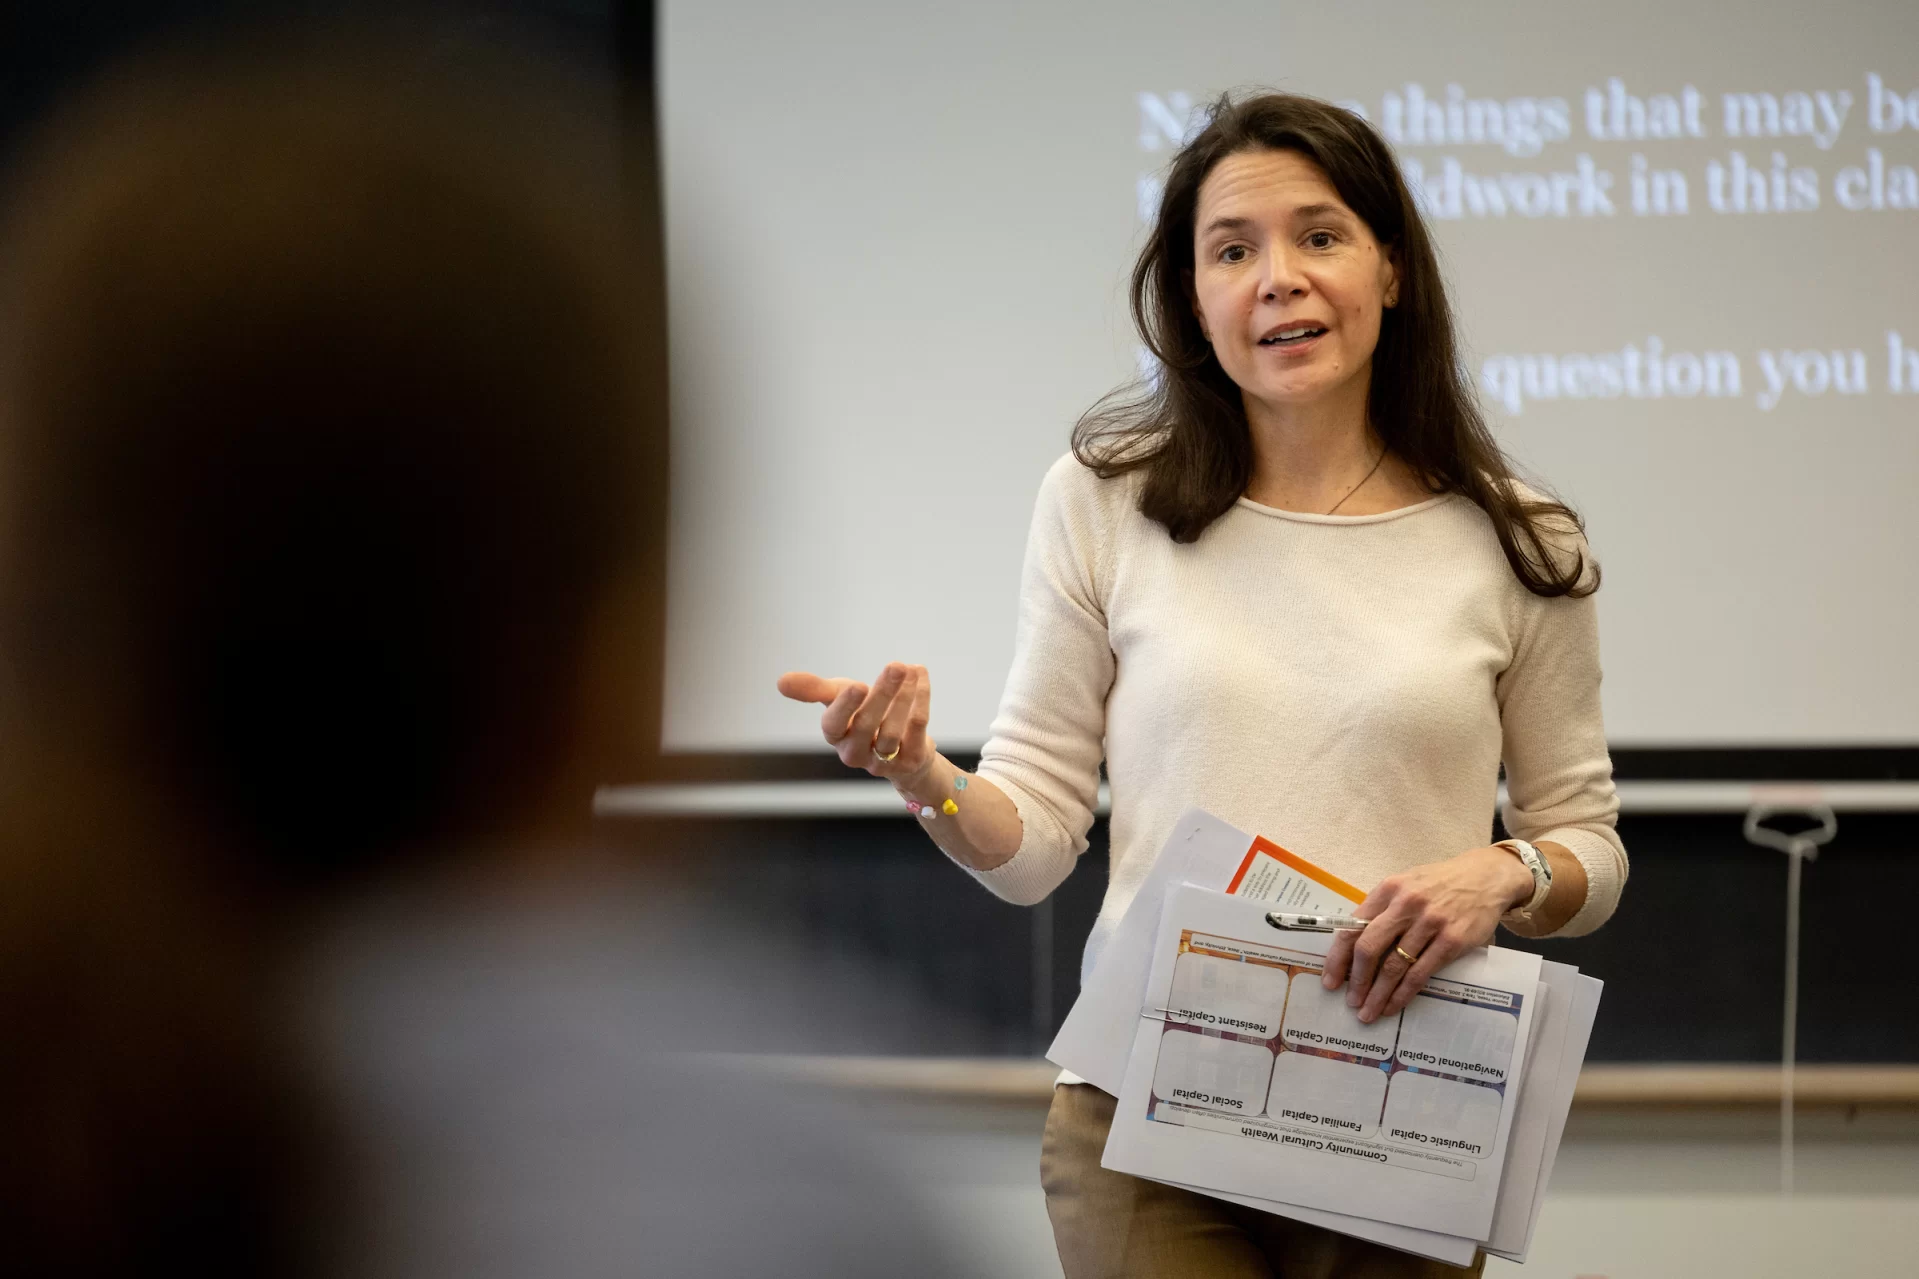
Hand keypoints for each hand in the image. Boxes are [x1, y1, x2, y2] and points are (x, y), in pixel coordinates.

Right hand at [776, 663, 935, 781]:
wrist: (901, 746)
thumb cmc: (861, 716)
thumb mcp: (837, 698)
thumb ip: (812, 689)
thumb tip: (781, 681)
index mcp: (835, 736)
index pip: (834, 725)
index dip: (845, 706)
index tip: (858, 685)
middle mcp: (856, 752)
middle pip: (867, 725)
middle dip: (882, 694)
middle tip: (895, 666)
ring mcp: (884, 760)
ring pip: (894, 731)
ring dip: (905, 697)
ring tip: (910, 669)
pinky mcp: (910, 760)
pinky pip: (917, 729)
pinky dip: (921, 699)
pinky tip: (920, 676)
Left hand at [1318, 846, 1532, 1023]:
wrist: (1486, 878)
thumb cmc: (1439, 884)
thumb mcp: (1405, 885)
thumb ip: (1382, 910)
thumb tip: (1354, 945)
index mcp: (1388, 890)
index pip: (1352, 927)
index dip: (1337, 958)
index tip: (1330, 981)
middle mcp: (1406, 905)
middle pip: (1369, 948)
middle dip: (1356, 980)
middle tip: (1351, 1001)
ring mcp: (1430, 923)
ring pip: (1394, 966)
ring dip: (1378, 994)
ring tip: (1369, 1012)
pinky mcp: (1452, 941)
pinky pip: (1420, 973)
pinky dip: (1403, 994)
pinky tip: (1394, 1005)